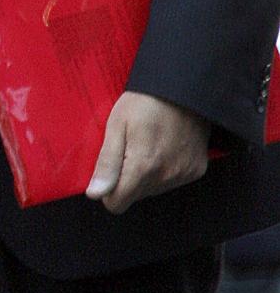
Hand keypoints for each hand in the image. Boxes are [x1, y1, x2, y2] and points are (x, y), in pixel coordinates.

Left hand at [85, 92, 210, 214]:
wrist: (184, 88)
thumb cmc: (144, 103)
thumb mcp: (116, 127)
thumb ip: (107, 163)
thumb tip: (95, 194)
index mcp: (143, 167)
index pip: (117, 203)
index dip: (107, 190)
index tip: (109, 169)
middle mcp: (166, 176)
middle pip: (134, 197)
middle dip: (126, 180)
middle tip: (129, 149)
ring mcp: (184, 173)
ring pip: (153, 190)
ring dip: (145, 176)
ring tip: (147, 145)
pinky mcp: (197, 169)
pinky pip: (172, 181)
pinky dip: (164, 170)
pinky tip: (164, 148)